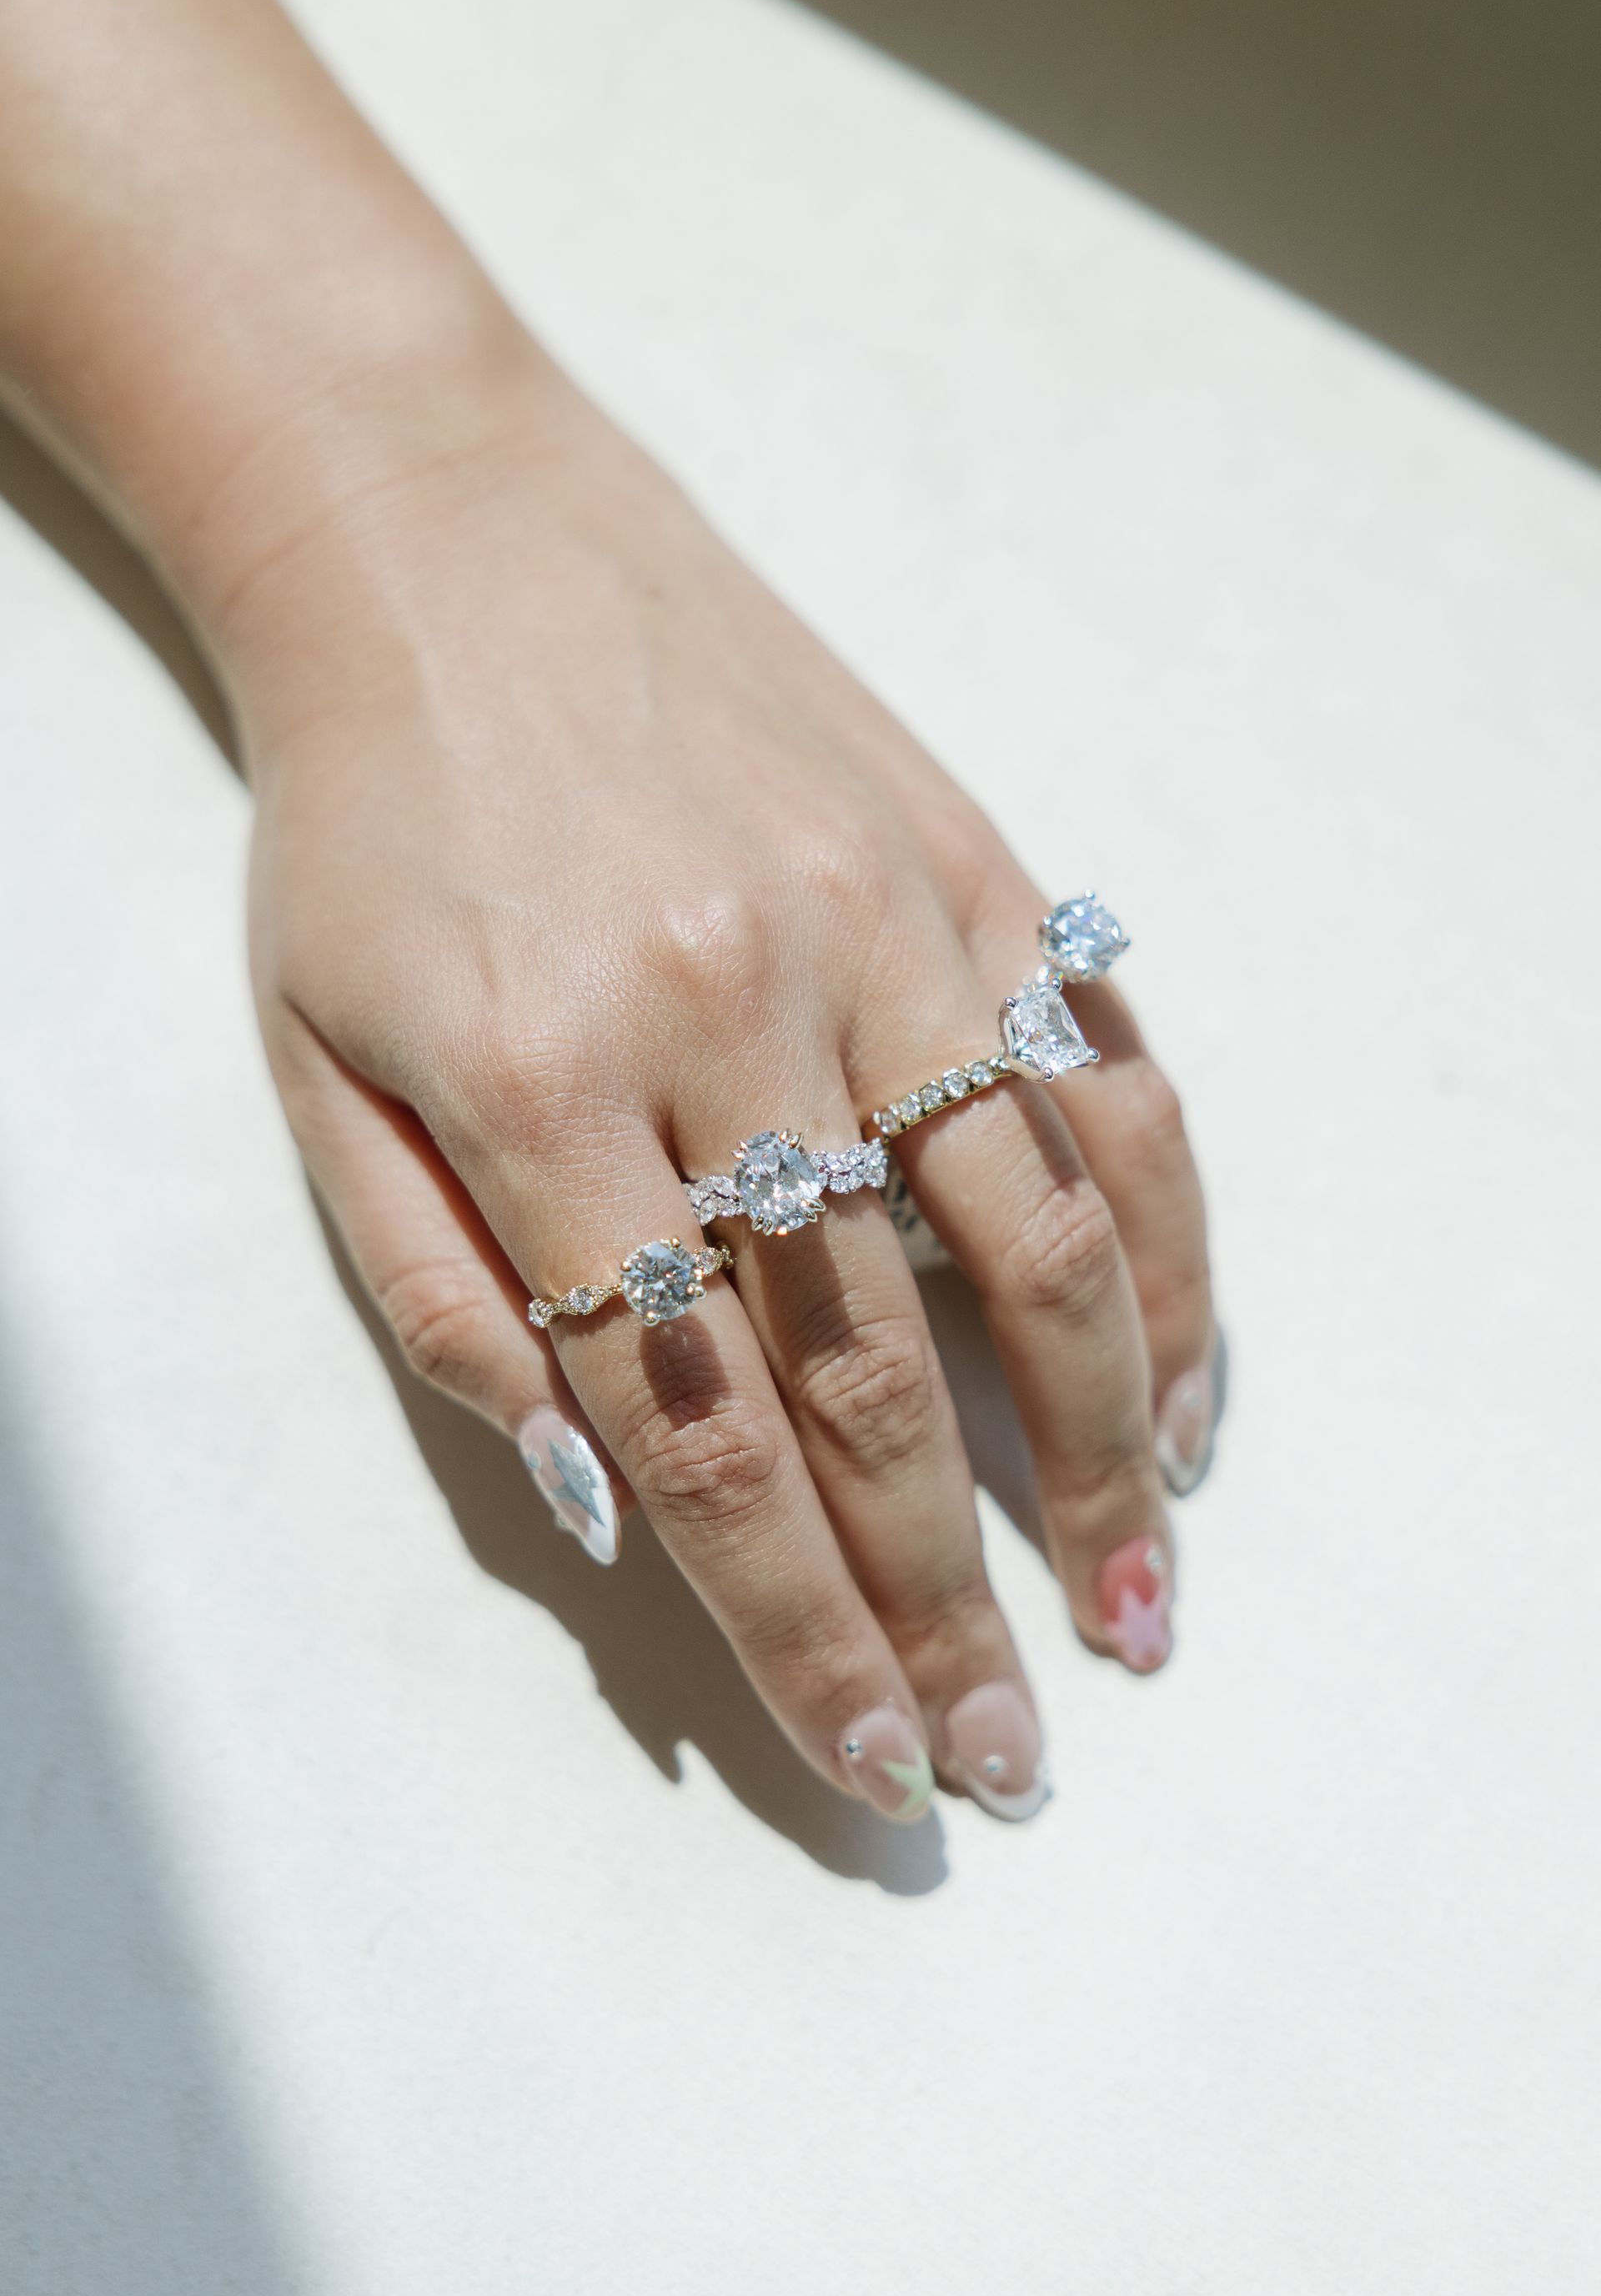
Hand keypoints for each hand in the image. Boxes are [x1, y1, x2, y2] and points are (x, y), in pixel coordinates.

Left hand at [234, 352, 1216, 1825]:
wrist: (443, 535)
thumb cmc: (366, 828)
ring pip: (1040, 1236)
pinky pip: (1110, 1072)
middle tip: (1011, 1753)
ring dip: (1103, 1450)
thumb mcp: (314, 1069)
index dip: (799, 1627)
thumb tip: (606, 1503)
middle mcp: (734, 1017)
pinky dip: (1168, 1241)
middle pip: (877, 1376)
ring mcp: (875, 927)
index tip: (871, 1760)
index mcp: (543, 1092)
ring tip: (1140, 1599)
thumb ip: (447, 1293)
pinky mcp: (967, 857)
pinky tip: (1181, 1370)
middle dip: (951, 1600)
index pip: (701, 1433)